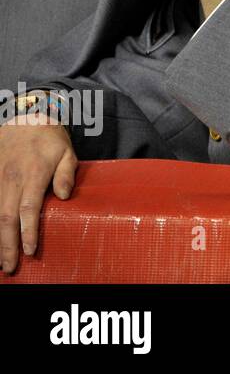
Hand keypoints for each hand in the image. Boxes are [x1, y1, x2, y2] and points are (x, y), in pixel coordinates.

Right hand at [0, 116, 77, 273]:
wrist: (23, 119)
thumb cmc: (49, 138)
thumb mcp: (66, 151)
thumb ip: (66, 174)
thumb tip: (64, 196)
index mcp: (33, 175)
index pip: (28, 209)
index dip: (28, 232)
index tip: (30, 251)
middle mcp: (11, 181)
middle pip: (6, 218)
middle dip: (7, 245)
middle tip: (9, 267)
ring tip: (0, 260)